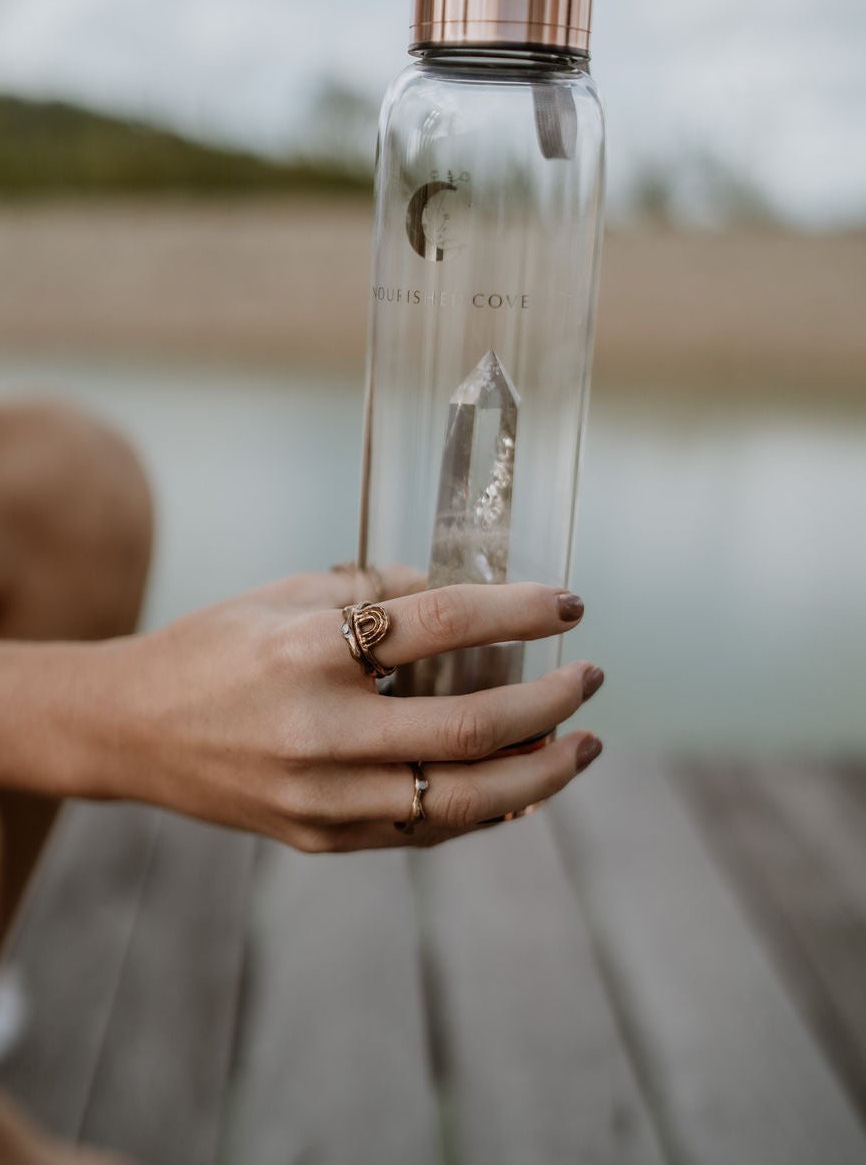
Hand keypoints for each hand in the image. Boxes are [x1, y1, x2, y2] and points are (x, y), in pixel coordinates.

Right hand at [89, 567, 603, 851]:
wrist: (131, 730)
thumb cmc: (213, 648)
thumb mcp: (288, 595)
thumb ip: (378, 594)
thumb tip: (468, 591)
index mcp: (308, 651)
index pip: (441, 624)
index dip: (519, 610)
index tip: (570, 602)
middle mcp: (319, 731)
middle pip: (470, 726)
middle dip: (551, 702)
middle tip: (591, 676)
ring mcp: (321, 798)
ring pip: (463, 799)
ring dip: (540, 773)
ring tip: (583, 745)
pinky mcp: (320, 839)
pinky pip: (424, 829)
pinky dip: (485, 808)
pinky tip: (522, 784)